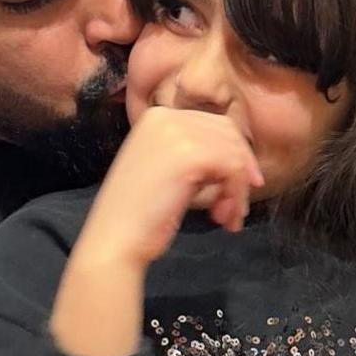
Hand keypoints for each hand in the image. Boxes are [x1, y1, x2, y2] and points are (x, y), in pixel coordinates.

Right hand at [50, 106, 262, 355]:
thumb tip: (240, 158)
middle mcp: (166, 116)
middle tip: (235, 208)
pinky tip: (222, 218)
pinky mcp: (190, 155)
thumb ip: (194, 154)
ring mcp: (177, 133)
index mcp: (156, 117)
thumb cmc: (138, 215)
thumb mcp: (166, 169)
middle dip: (241, 171)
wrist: (113, 239)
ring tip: (228, 218)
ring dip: (238, 189)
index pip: (214, 124)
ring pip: (234, 153)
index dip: (234, 155)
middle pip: (228, 134)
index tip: (236, 189)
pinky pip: (233, 168)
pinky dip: (235, 194)